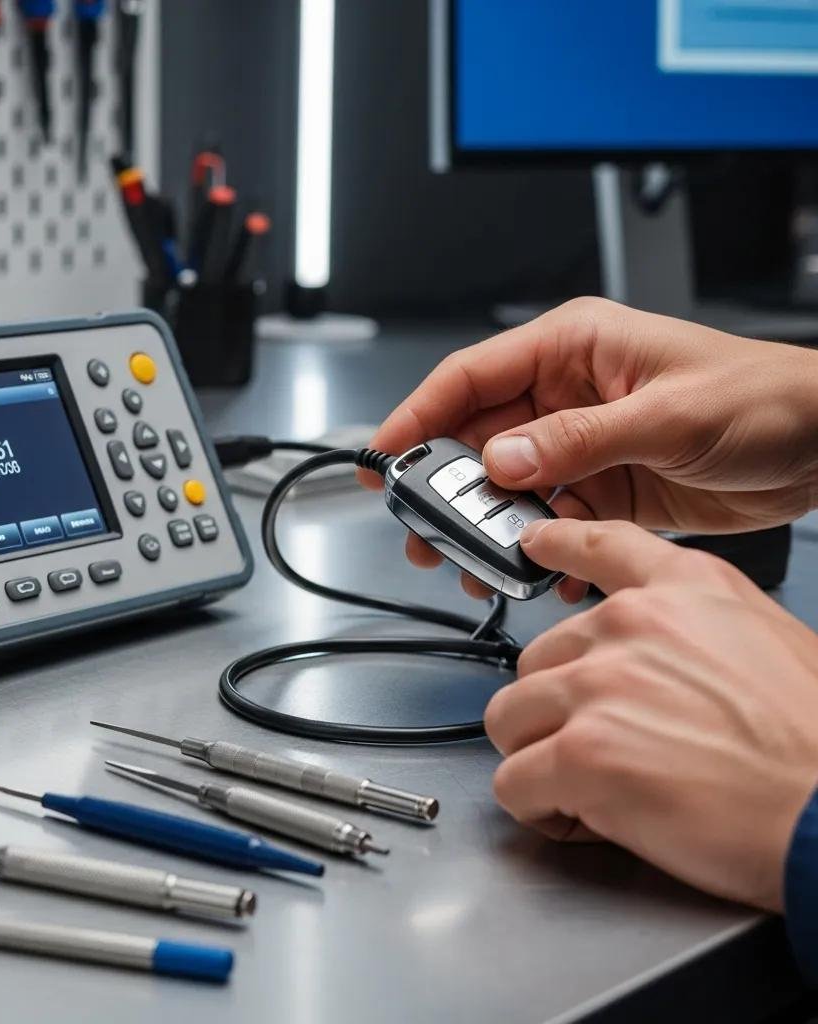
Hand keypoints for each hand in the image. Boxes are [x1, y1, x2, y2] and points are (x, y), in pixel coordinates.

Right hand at [361, 298, 817, 600]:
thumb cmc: (762, 398)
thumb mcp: (667, 415)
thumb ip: (578, 441)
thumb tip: (502, 461)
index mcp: (572, 349)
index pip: (471, 378)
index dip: (419, 415)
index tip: (384, 456)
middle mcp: (566, 396)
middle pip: (478, 439)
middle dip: (446, 486)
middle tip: (421, 529)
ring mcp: (581, 446)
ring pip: (508, 488)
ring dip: (488, 526)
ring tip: (471, 563)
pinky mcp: (601, 489)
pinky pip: (548, 520)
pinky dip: (536, 547)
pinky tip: (537, 570)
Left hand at [484, 518, 817, 910]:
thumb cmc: (814, 746)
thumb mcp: (771, 643)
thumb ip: (693, 630)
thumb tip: (644, 656)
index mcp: (684, 592)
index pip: (601, 544)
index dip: (560, 542)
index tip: (535, 542)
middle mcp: (630, 625)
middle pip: (536, 660)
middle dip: (557, 710)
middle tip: (605, 747)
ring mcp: (599, 686)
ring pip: (509, 718)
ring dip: (538, 756)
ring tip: (591, 787)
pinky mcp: (582, 753)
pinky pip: (513, 782)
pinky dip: (536, 807)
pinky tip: (581, 818)